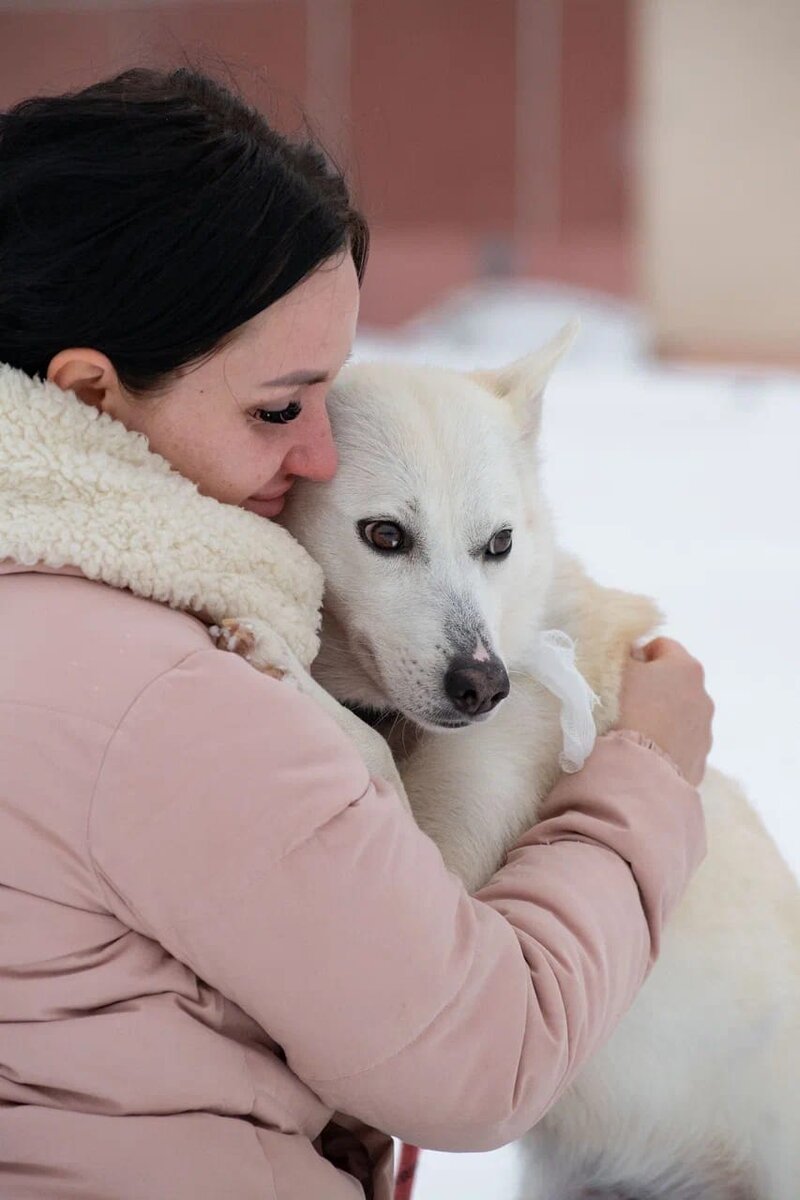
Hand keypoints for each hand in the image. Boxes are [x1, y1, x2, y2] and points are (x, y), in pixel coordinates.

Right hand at [617, 637, 713, 784]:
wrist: (639, 769)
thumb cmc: (626, 710)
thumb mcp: (617, 671)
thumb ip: (625, 655)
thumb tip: (633, 654)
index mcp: (686, 667)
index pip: (662, 646)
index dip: (639, 655)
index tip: (621, 672)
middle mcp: (704, 696)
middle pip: (675, 682)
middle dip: (653, 687)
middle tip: (625, 701)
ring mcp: (704, 730)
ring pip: (680, 714)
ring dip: (661, 716)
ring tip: (635, 730)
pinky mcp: (700, 760)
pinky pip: (680, 744)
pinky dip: (666, 743)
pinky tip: (645, 752)